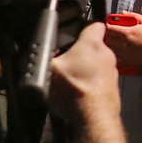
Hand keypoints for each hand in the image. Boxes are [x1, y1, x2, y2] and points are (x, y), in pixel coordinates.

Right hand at [47, 24, 128, 142]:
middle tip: (65, 61)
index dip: (84, 26)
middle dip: (81, 52)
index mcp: (92, 44)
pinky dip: (91, 85)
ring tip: (70, 81)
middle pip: (94, 47)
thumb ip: (41, 58)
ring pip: (98, 65)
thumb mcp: (48, 70)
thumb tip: (27, 54)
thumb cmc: (73, 89)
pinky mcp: (114, 89)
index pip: (94, 24)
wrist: (95, 118)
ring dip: (87, 69)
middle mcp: (107, 55)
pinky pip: (101, 81)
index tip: (73, 33)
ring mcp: (113, 73)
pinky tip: (78, 94)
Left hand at [106, 16, 141, 66]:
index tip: (107, 25)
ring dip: (109, 44)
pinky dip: (113, 54)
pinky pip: (115, 58)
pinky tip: (115, 51)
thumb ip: (133, 15)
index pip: (110, 28)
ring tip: (111, 42)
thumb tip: (123, 12)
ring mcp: (125, 53)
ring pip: (110, 48)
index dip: (106, 25)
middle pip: (108, 38)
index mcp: (128, 32)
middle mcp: (124, 43)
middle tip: (109, 33)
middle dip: (107, 34)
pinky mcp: (127, 60)